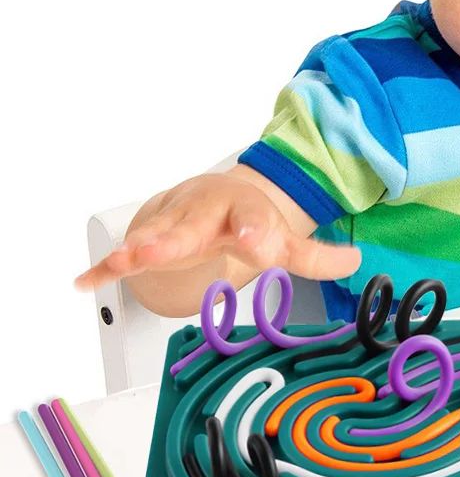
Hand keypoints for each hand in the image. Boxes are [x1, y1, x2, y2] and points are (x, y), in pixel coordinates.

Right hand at [74, 171, 361, 290]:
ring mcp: (174, 225)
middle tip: (167, 249)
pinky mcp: (150, 239)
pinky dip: (104, 268)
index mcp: (244, 211)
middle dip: (178, 236)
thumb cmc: (250, 220)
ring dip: (136, 249)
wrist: (216, 194)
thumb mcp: (287, 239)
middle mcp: (205, 213)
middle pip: (192, 225)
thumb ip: (318, 257)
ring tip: (122, 262)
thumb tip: (357, 262)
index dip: (257, 232)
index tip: (259, 244)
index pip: (253, 221)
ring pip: (153, 235)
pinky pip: (124, 253)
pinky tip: (84, 282)